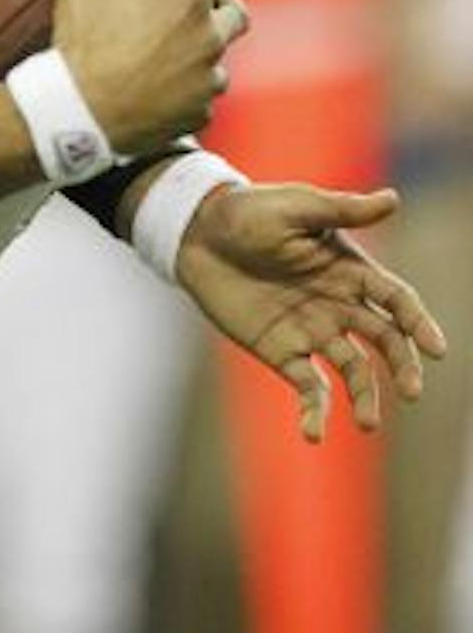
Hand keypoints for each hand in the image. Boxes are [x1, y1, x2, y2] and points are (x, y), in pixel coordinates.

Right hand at [28, 0, 248, 154]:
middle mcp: (206, 41)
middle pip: (235, 16)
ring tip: (171, 57)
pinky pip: (199, 103)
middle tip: (200, 7)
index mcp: (187, 4)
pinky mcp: (193, 116)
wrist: (79, 113)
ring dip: (201, 57)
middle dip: (222, 8)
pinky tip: (159, 94)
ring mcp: (203, 82)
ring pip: (217, 64)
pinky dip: (184, 97)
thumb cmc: (85, 46)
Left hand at [175, 182, 445, 442]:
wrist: (196, 234)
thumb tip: (393, 198)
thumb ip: (341, 210)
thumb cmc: (248, 212)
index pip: (395, 300)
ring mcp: (313, 330)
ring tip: (368, 423)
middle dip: (403, 365)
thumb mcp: (294, 207)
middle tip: (411, 390)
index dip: (417, 322)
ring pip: (354, 370)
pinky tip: (313, 434)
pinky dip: (315, 412)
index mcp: (351, 270)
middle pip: (385, 340)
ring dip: (364, 397)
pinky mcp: (283, 351)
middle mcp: (340, 305)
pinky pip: (309, 387)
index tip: (435, 348)